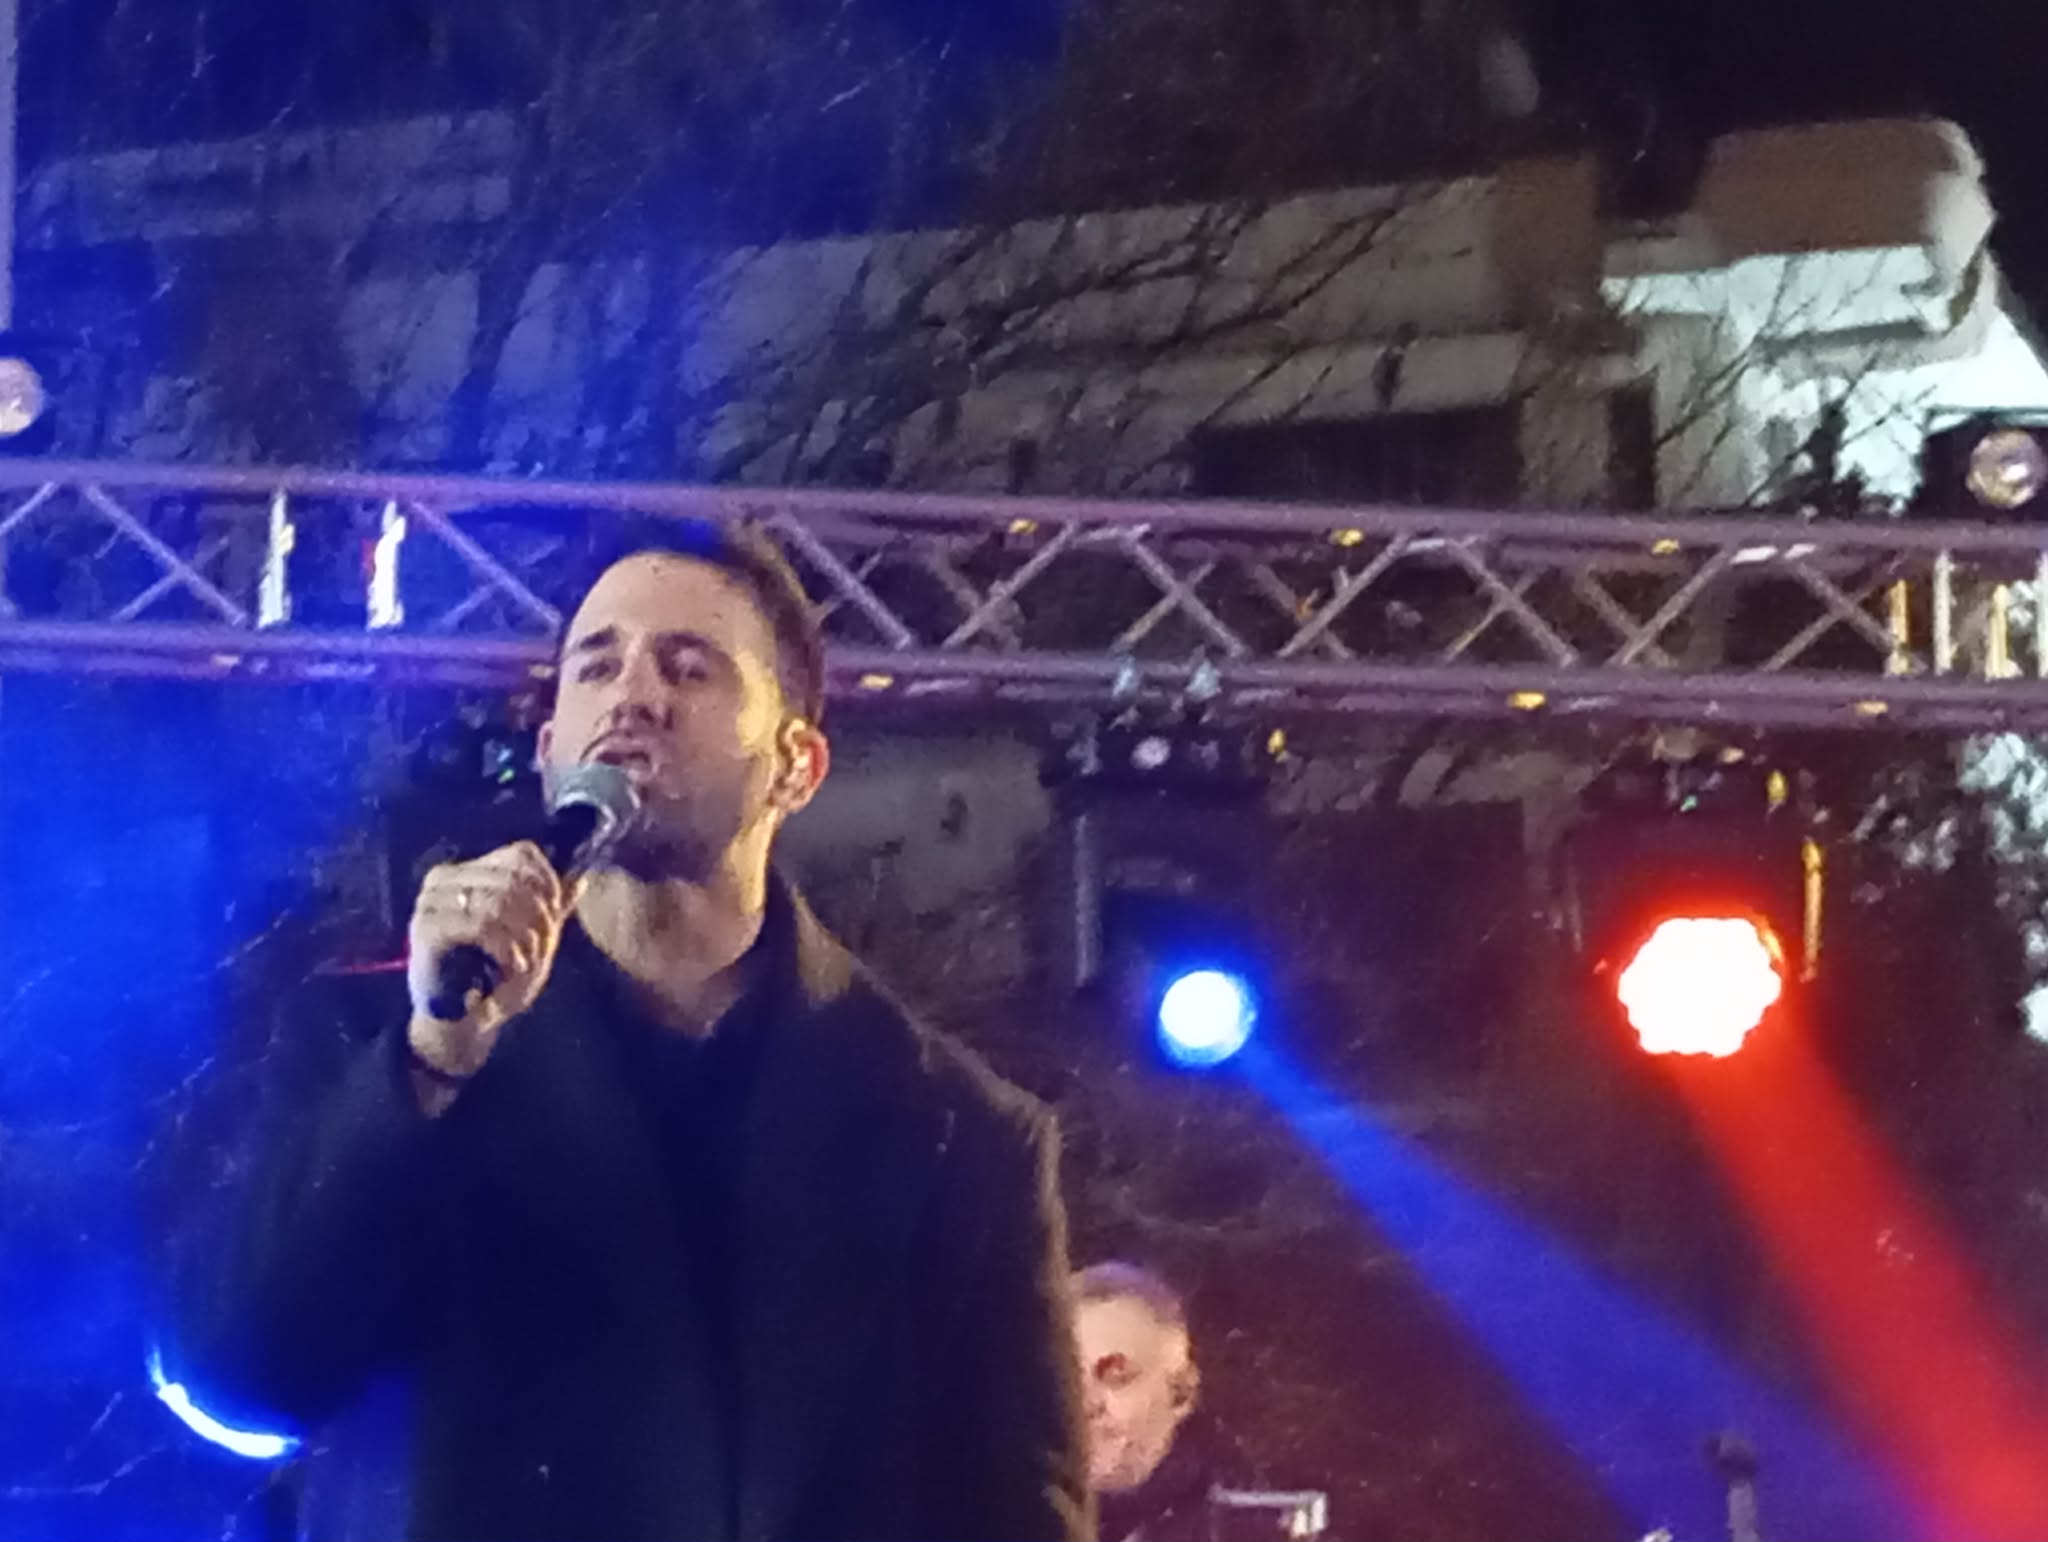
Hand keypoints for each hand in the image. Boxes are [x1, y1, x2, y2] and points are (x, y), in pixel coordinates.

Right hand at [405, 841, 576, 1082]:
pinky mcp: (426, 930)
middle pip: (513, 878)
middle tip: (543, 946)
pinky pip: (481, 925)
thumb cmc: (492, 976)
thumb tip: (582, 878)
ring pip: (499, 900)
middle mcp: (443, 879)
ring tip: (528, 960)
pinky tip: (512, 965)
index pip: (521, 854)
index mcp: (466, 871)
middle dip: (540, 915)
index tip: (556, 914)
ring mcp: (430, 903)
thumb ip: (551, 908)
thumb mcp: (529, 937)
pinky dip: (507, 947)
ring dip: (525, 934)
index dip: (548, 882)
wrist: (457, 1021)